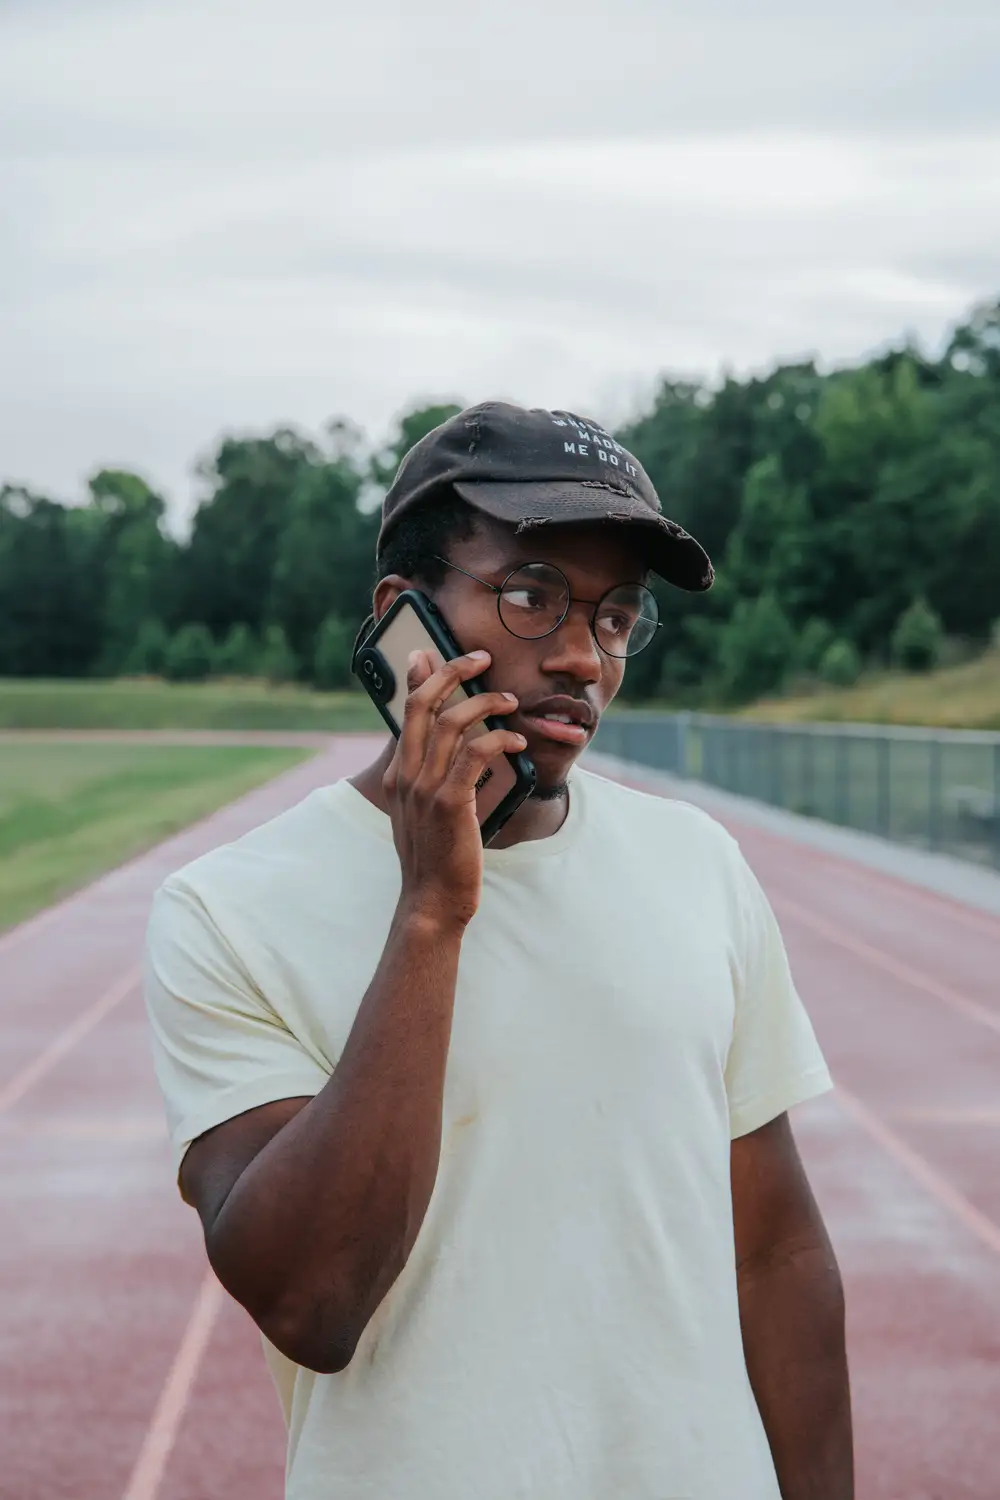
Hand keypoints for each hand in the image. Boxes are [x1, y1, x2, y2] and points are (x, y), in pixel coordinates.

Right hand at [383, 649, 524, 928]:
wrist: (431, 901)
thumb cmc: (436, 857)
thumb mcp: (423, 813)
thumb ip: (429, 779)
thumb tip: (453, 749)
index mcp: (400, 774)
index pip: (407, 711)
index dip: (420, 676)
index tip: (432, 653)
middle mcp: (408, 775)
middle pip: (424, 703)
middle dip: (453, 671)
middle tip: (481, 658)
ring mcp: (426, 788)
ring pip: (453, 722)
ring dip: (486, 703)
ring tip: (510, 702)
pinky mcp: (451, 803)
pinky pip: (476, 753)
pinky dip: (499, 738)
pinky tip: (517, 741)